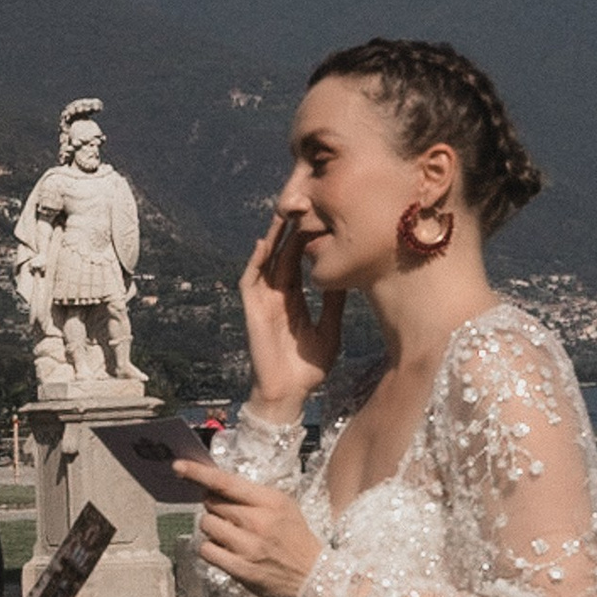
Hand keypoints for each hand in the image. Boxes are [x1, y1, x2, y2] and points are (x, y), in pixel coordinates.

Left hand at [193, 464, 323, 596]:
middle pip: (212, 504)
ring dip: (212, 528)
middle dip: (214, 508)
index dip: (199, 473)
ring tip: (231, 535)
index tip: (179, 466)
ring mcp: (248, 547)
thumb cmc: (294, 536)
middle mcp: (258, 521)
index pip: (226, 483)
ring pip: (206, 525)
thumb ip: (251, 495)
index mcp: (270, 501)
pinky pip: (207, 550)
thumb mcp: (282, 505)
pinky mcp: (240, 569)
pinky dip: (211, 548)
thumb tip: (213, 486)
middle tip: (231, 517)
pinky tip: (226, 550)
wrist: (313, 574)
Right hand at [238, 212, 342, 416]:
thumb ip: (334, 304)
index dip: (307, 239)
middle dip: (290, 230)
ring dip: (272, 238)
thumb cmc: (308, 369)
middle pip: (282, 255)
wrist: (288, 395)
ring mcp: (263, 302)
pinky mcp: (252, 312)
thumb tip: (346, 278)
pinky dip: (255, 263)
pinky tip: (264, 245)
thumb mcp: (329, 329)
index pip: (299, 261)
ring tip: (282, 214)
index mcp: (294, 299)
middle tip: (303, 202)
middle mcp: (276, 296)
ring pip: (266, 262)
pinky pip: (250, 282)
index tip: (322, 217)